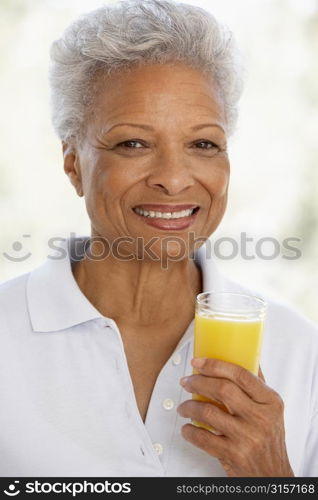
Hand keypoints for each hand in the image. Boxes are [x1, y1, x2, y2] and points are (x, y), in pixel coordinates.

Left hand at [177, 357, 293, 476]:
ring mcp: (247, 438)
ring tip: (184, 406)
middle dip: (198, 382)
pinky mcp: (233, 455)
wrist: (273, 476)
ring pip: (208, 412)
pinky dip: (189, 431)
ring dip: (189, 406)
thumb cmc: (269, 439)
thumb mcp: (272, 410)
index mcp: (270, 402)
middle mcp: (260, 418)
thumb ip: (257, 384)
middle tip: (186, 382)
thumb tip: (246, 355)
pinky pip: (203, 438)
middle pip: (222, 389)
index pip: (241, 374)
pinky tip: (188, 428)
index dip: (216, 365)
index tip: (198, 362)